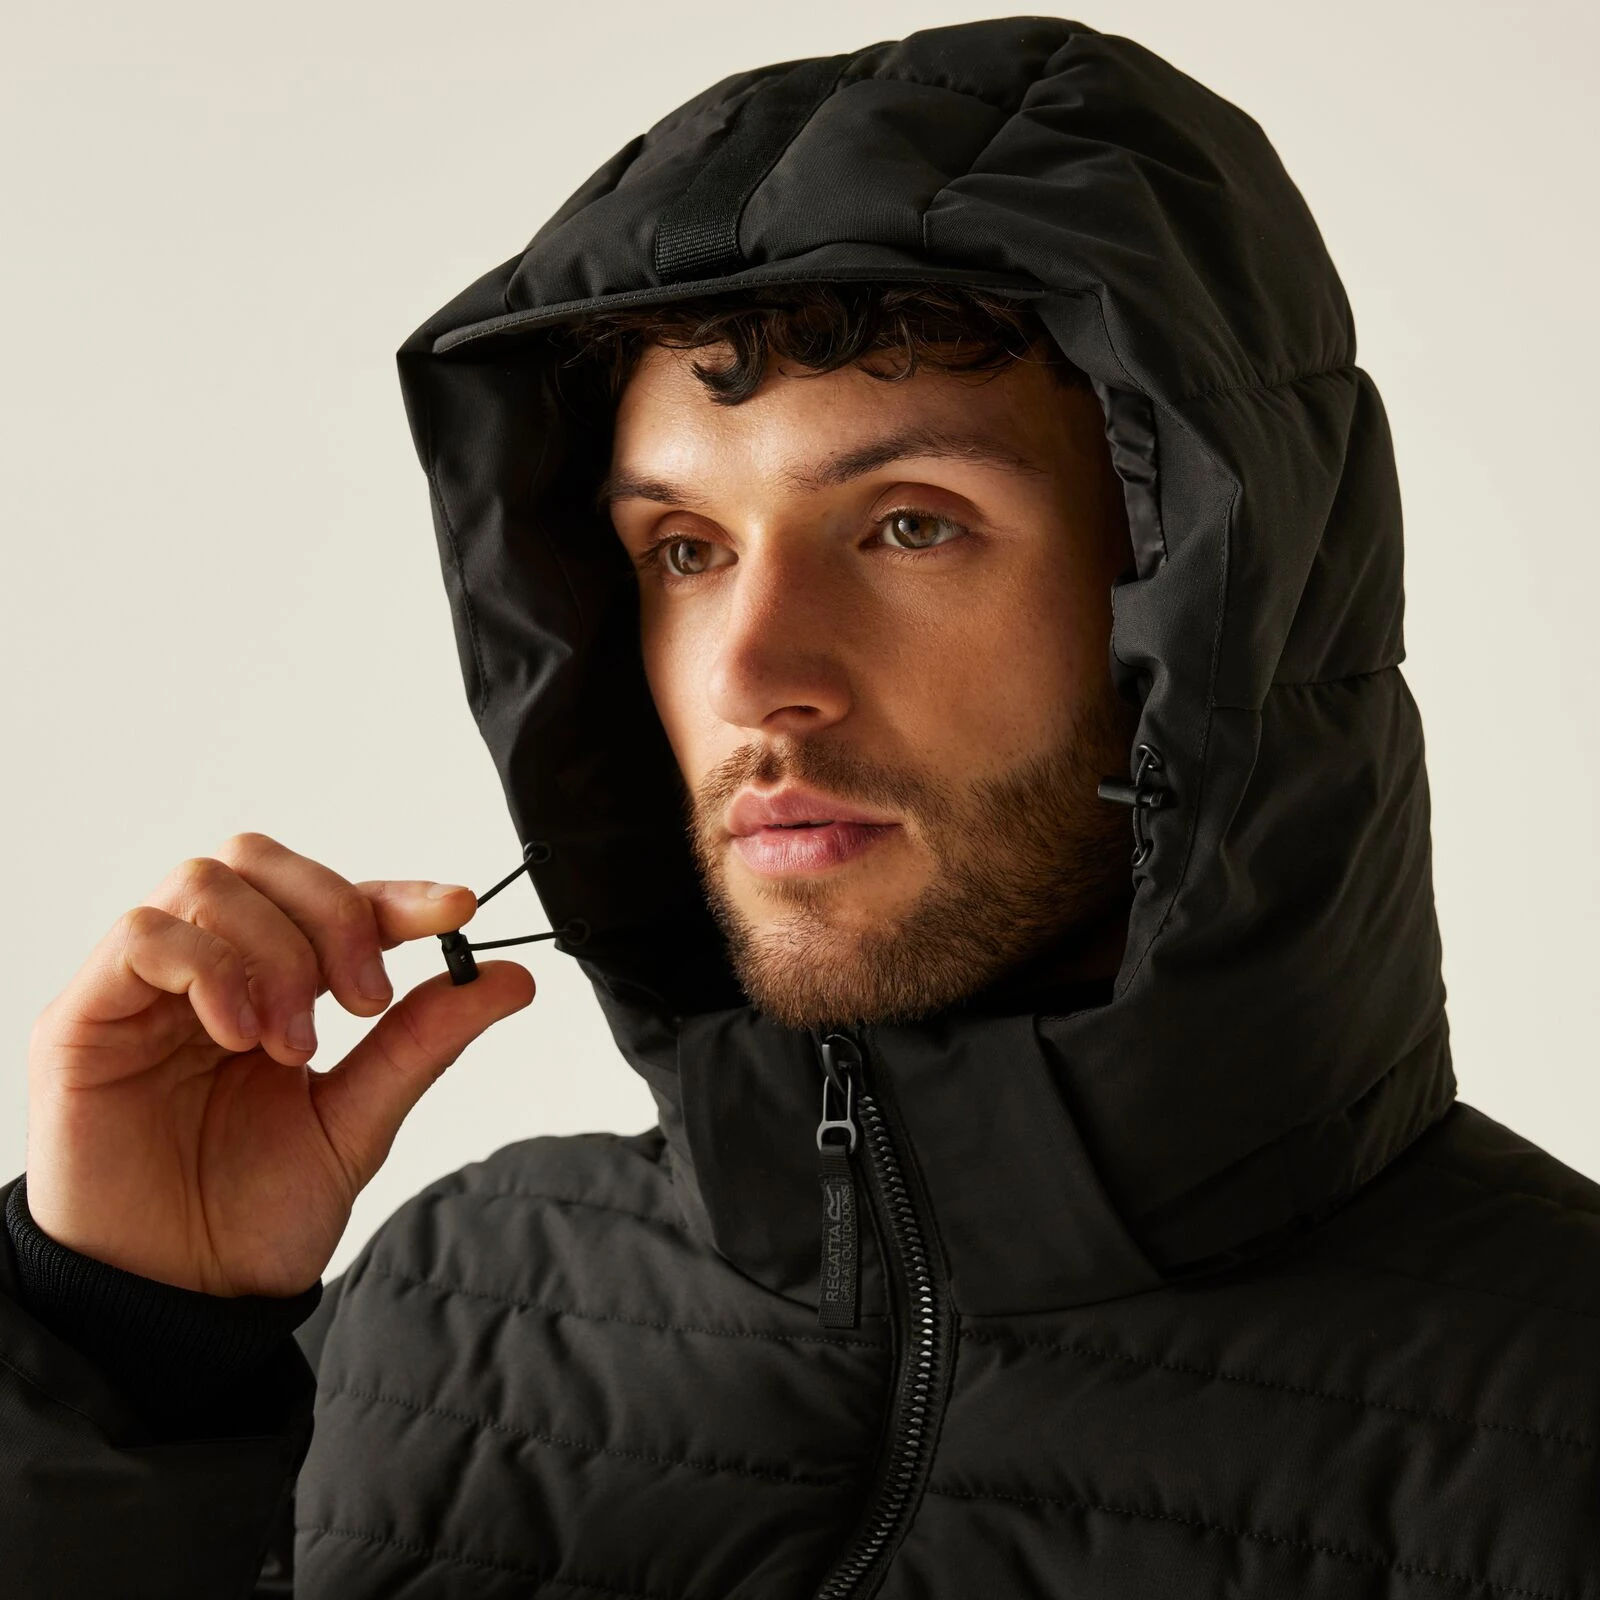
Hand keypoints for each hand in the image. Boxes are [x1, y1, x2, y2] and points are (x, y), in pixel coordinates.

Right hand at [23, 832, 534, 1297]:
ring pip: (207, 883)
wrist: (174, 1304)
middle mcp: (206, 972)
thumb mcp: (359, 1121)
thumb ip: (422, 1042)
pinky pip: (142, 936)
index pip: (330, 898)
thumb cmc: (252, 1215)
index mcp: (273, 987)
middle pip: (260, 860)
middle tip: (366, 1000)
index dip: (396, 893)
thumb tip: (510, 978)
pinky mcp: (83, 1018)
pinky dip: (209, 968)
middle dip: (334, 913)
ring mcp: (142, 990)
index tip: (456, 911)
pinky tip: (238, 1034)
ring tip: (293, 1044)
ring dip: (275, 953)